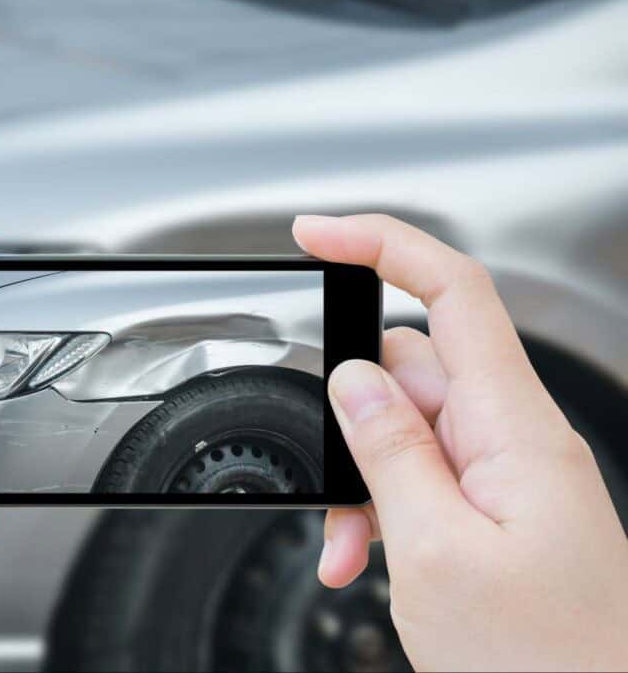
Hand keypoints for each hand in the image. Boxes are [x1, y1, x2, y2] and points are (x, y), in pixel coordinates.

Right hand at [294, 214, 627, 670]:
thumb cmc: (545, 660)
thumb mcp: (434, 550)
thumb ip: (389, 449)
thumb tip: (354, 379)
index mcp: (513, 428)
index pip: (453, 291)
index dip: (383, 244)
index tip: (317, 233)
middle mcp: (513, 437)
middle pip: (412, 367)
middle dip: (353, 416)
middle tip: (339, 492)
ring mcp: (505, 473)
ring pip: (406, 429)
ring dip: (364, 479)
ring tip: (357, 548)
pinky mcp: (494, 507)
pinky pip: (422, 476)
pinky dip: (382, 508)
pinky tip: (371, 556)